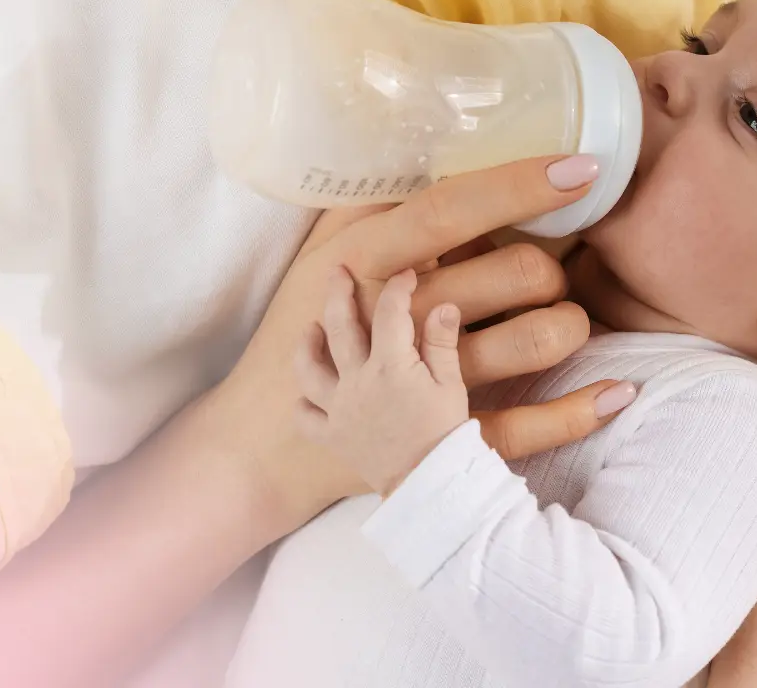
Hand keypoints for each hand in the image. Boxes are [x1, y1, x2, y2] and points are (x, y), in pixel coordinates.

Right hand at [189, 155, 634, 531]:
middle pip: (520, 271)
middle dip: (553, 265)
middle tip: (545, 271)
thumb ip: (376, 203)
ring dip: (570, 324)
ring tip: (563, 320)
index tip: (581, 166)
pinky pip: (530, 425)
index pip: (453, 209)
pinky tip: (619, 393)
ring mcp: (425, 384)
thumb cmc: (303, 330)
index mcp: (369, 262)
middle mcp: (402, 318)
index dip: (520, 184)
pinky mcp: (442, 440)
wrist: (268, 439)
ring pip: (537, 338)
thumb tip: (440, 143)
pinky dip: (582, 411)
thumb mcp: (322, 253)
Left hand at [298, 267, 469, 495]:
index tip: (406, 276)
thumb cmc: (445, 434)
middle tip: (337, 272)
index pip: (390, 312)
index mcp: (390, 364)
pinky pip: (307, 417)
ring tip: (310, 330)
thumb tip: (442, 305)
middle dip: (338, 293)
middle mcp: (357, 380)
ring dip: (307, 345)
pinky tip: (309, 395)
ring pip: (309, 368)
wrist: (428, 483)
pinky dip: (304, 404)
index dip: (398, 288)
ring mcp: (339, 408)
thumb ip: (442, 343)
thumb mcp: (452, 385)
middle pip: (339, 326)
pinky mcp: (333, 435)